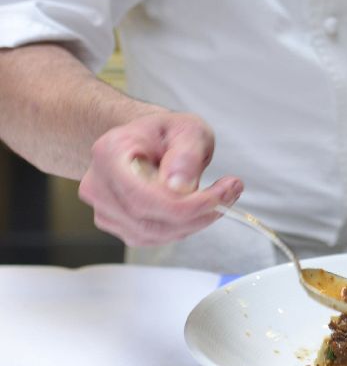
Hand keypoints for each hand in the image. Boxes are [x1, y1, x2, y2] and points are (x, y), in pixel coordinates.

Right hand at [78, 111, 242, 246]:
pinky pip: (152, 237)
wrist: (146, 141)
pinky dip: (181, 228)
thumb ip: (186, 153)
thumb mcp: (187, 128)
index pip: (142, 195)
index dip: (184, 204)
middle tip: (230, 194)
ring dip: (193, 223)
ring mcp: (103, 208)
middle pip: (147, 219)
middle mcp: (98, 184)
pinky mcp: (115, 224)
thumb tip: (180, 186)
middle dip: (196, 214)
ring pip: (152, 233)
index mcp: (109, 153)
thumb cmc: (164, 133)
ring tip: (220, 197)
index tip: (221, 194)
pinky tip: (198, 208)